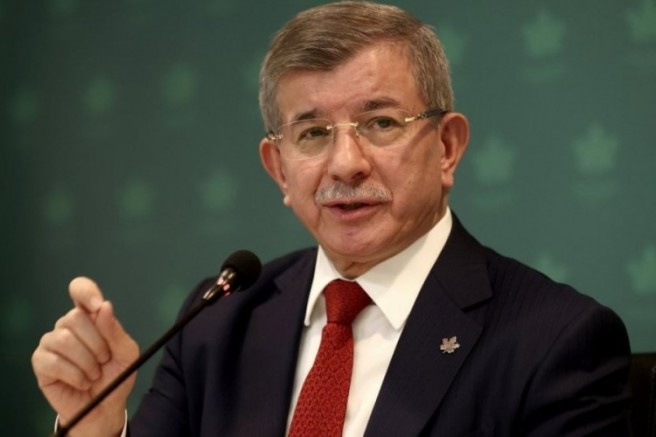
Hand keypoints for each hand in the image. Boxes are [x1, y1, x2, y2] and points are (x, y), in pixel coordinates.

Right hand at [31, 277, 138, 436]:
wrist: (105, 405)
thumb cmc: (116, 375)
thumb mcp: (126, 353)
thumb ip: (115, 330)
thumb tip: (104, 306)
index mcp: (90, 316)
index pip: (80, 290)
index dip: (85, 291)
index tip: (97, 304)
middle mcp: (68, 325)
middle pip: (75, 317)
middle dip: (97, 343)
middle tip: (105, 360)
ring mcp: (52, 342)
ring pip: (64, 339)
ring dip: (87, 362)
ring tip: (94, 374)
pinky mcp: (41, 362)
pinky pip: (54, 362)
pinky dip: (75, 375)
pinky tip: (82, 382)